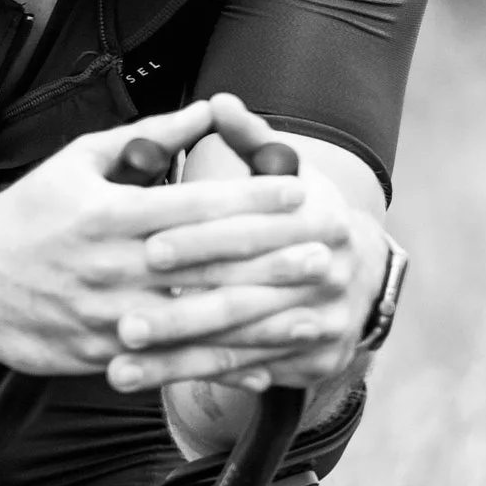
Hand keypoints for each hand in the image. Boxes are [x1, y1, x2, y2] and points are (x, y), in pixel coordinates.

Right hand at [0, 98, 351, 388]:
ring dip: (262, 319)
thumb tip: (207, 109)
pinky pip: (172, 364)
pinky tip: (265, 367)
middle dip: (273, 259)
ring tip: (314, 311)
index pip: (193, 207)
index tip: (300, 191)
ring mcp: (109, 319)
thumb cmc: (30, 213)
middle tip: (328, 250)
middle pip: (206, 265)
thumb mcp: (80, 161)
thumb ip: (149, 138)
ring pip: (197, 322)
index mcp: (108, 216)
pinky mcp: (104, 357)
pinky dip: (220, 368)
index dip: (251, 199)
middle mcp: (111, 269)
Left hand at [113, 92, 385, 406]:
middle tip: (122, 325)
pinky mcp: (314, 361)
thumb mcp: (290, 173)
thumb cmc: (307, 216)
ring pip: (235, 347)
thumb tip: (219, 103)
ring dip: (174, 361)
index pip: (249, 233)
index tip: (149, 250)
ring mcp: (323, 323)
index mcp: (318, 219)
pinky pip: (247, 373)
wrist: (366, 275)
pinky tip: (152, 382)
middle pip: (239, 299)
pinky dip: (196, 378)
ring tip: (119, 369)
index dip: (199, 241)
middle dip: (177, 315)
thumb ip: (253, 140)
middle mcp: (327, 275)